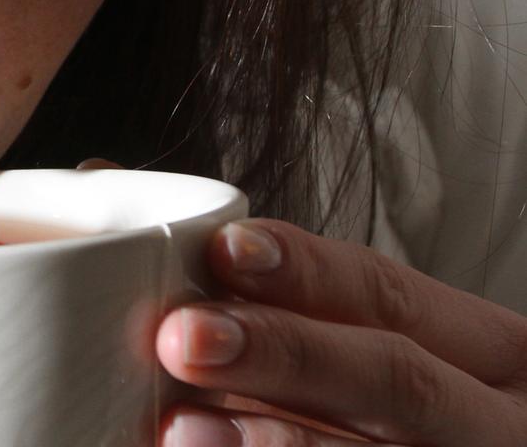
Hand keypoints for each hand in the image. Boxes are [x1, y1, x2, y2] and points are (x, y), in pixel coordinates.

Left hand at [155, 219, 526, 444]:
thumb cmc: (396, 426)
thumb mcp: (381, 367)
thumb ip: (305, 337)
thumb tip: (184, 305)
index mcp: (490, 355)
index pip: (392, 294)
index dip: (306, 270)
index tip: (226, 248)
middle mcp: (492, 423)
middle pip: (394, 380)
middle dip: (285, 353)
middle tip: (186, 339)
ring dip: (272, 443)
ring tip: (182, 429)